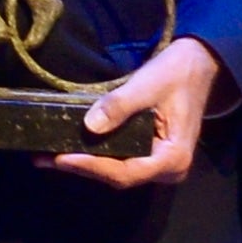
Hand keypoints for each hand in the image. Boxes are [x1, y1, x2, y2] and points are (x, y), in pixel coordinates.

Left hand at [52, 35, 219, 189]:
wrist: (197, 66)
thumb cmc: (177, 74)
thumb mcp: (148, 85)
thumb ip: (120, 105)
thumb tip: (90, 125)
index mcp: (174, 158)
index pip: (126, 172)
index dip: (92, 167)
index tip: (62, 159)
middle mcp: (167, 169)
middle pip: (118, 176)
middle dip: (81, 167)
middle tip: (44, 159)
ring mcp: (157, 165)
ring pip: (115, 172)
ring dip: (82, 164)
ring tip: (47, 156)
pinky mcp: (147, 156)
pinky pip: (118, 161)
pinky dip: (92, 156)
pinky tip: (66, 150)